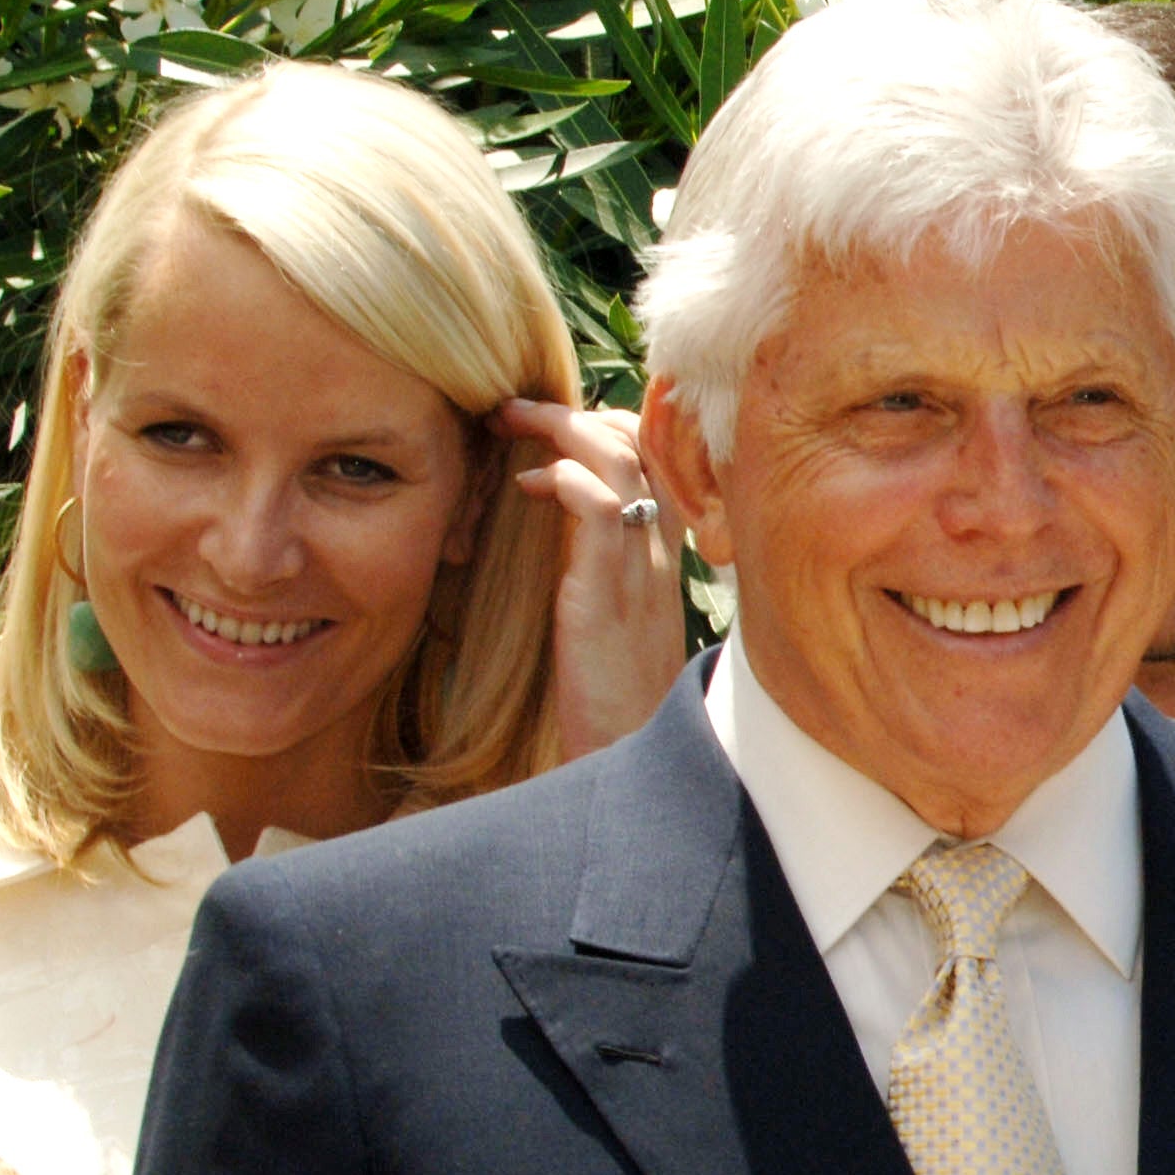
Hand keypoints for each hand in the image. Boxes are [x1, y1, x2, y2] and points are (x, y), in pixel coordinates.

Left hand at [497, 398, 689, 758]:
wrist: (629, 763)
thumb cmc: (613, 707)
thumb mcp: (612, 630)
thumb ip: (599, 579)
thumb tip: (564, 545)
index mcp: (661, 563)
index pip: (658, 466)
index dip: (612, 429)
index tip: (554, 429)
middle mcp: (659, 559)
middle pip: (646, 451)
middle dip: (579, 414)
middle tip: (517, 411)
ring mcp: (639, 575)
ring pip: (626, 466)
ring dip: (565, 428)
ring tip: (513, 425)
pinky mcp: (608, 598)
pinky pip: (602, 513)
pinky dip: (569, 479)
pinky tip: (535, 483)